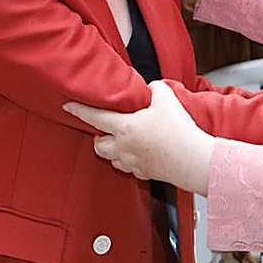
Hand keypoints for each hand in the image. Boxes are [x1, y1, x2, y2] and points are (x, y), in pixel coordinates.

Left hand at [63, 80, 214, 193]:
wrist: (195, 160)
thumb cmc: (179, 130)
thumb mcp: (166, 99)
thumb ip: (154, 89)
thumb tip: (150, 89)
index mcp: (124, 128)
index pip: (94, 117)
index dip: (78, 110)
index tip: (67, 106)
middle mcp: (124, 148)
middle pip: (98, 145)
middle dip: (98, 137)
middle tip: (107, 129)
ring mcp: (133, 163)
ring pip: (112, 159)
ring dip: (113, 150)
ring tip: (124, 141)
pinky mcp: (145, 173)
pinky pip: (130, 168)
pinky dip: (130, 161)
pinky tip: (141, 153)